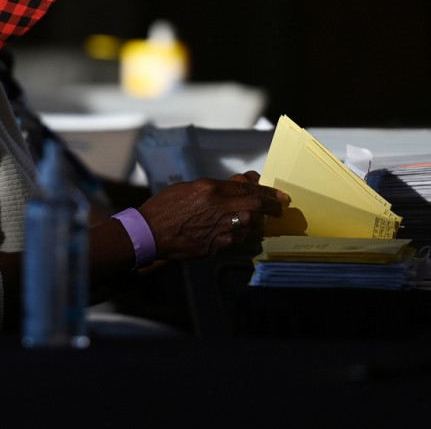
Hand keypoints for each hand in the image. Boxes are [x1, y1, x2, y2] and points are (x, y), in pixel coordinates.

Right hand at [138, 171, 289, 260]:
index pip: (247, 188)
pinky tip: (245, 234)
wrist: (150, 232)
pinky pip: (238, 240)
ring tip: (260, 221)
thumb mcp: (190, 187)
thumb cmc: (165, 206)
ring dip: (258, 223)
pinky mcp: (214, 245)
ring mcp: (217, 228)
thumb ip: (216, 187)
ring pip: (250, 225)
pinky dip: (245, 236)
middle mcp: (218, 207)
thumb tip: (238, 185)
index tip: (280, 195)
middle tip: (280, 207)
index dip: (268, 191)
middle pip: (255, 206)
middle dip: (272, 206)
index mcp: (211, 188)